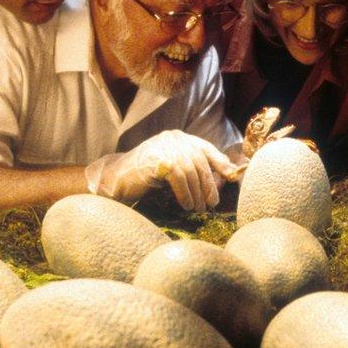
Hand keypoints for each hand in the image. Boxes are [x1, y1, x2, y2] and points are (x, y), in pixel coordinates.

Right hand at [85, 130, 239, 210]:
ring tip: (198, 209)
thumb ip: (193, 170)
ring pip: (190, 171)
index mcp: (178, 138)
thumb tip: (223, 179)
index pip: (205, 148)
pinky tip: (186, 205)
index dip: (220, 162)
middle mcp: (173, 138)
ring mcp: (164, 147)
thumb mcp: (172, 169)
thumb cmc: (145, 177)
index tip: (231, 177)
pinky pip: (178, 177)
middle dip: (208, 185)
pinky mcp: (156, 159)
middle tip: (211, 204)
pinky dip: (185, 193)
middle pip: (200, 162)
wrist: (115, 178)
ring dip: (197, 193)